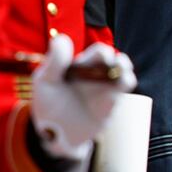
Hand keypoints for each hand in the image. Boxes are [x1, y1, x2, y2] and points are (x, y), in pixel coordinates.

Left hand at [28, 36, 137, 160]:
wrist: (54, 133)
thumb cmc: (48, 104)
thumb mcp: (45, 81)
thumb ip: (54, 61)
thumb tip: (62, 37)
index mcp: (81, 66)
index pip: (98, 53)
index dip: (104, 53)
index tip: (103, 58)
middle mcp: (95, 75)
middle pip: (115, 61)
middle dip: (120, 61)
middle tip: (116, 66)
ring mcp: (104, 90)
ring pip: (124, 74)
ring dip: (126, 72)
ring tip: (122, 77)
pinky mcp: (109, 106)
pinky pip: (122, 93)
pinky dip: (125, 85)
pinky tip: (121, 85)